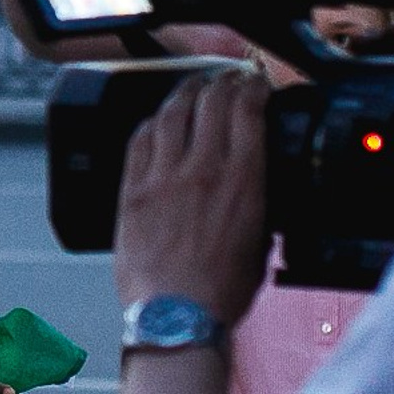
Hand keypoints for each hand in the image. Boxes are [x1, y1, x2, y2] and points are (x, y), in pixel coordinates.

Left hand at [114, 66, 271, 325]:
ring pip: (172, 112)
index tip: (256, 82)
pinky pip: (140, 140)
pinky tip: (158, 117)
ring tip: (195, 85)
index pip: (247, 110)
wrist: (176, 317)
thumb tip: (256, 182)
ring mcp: (162, 177)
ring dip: (186, 91)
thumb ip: (259, 202)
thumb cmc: (221, 292)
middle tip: (228, 77)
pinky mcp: (132, 190)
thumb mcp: (262, 240)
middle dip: (223, 80)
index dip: (252, 86)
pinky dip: (152, 121)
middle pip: (211, 101)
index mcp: (243, 181)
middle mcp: (202, 169)